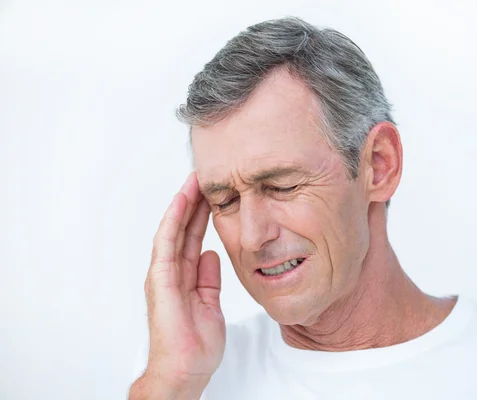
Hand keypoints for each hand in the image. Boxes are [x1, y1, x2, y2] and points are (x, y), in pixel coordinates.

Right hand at [143, 171, 224, 391]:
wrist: (185, 369)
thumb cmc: (195, 343)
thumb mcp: (210, 302)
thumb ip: (208, 278)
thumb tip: (213, 254)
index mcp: (184, 277)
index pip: (193, 238)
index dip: (202, 215)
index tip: (214, 194)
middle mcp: (171, 272)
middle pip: (183, 229)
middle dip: (194, 203)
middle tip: (205, 178)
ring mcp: (163, 275)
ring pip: (173, 230)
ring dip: (183, 204)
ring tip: (194, 181)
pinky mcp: (160, 280)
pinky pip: (166, 244)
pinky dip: (173, 221)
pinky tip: (181, 203)